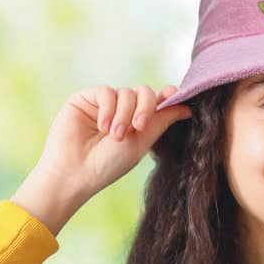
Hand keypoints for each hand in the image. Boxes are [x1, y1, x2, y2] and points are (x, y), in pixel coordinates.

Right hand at [32, 83, 193, 200]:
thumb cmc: (109, 164)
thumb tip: (187, 108)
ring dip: (124, 114)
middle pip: (145, 93)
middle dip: (146, 107)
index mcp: (138, 124)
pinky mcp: (87, 98)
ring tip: (114, 135)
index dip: (167, 97)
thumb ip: (161, 122)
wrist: (76, 171)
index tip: (174, 93)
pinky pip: (107, 92)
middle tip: (139, 127)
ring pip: (127, 93)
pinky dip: (108, 108)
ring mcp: (105, 104)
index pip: (156, 103)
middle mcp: (123, 111)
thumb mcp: (140, 143)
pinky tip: (103, 126)